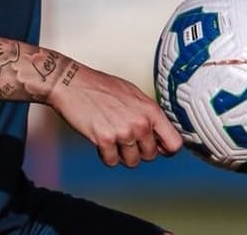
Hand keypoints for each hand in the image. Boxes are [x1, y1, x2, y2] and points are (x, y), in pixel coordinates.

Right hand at [46, 61, 182, 166]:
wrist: (72, 83)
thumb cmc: (100, 86)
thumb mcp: (133, 94)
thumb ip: (148, 113)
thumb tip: (159, 132)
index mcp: (150, 110)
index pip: (174, 143)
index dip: (166, 149)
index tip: (158, 148)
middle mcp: (140, 122)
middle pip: (151, 156)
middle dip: (139, 151)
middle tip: (126, 139)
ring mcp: (123, 132)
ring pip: (132, 162)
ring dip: (122, 154)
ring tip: (112, 137)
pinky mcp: (105, 140)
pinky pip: (112, 162)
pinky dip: (105, 155)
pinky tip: (100, 139)